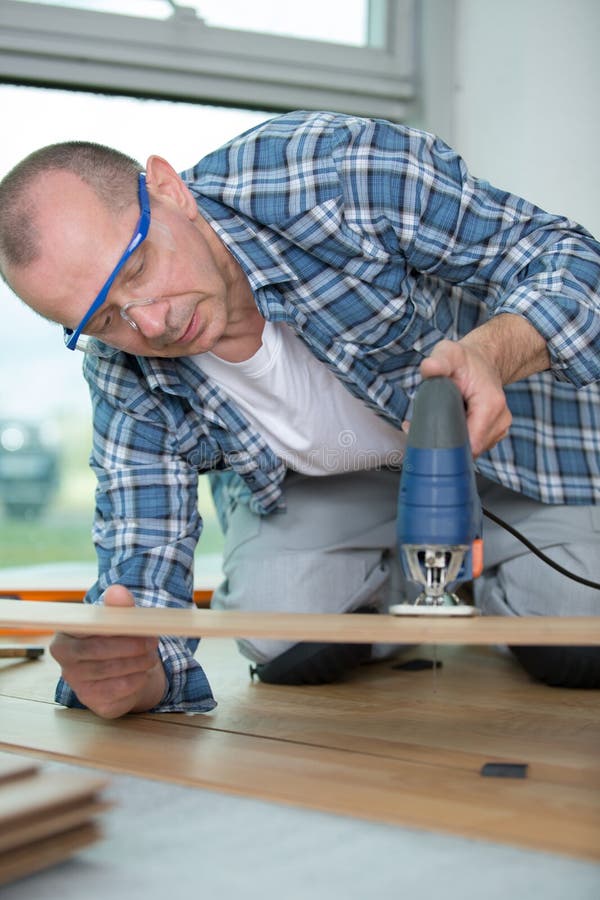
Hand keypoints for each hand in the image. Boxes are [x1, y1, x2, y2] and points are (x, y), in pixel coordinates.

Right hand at [50, 585, 166, 718]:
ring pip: (113, 673)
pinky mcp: (95, 703)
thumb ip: (118, 606)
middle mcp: (66, 665)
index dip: (115, 630)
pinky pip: (121, 691)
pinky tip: (143, 672)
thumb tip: (117, 591)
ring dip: (139, 663)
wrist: (124, 669)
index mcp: (64, 638)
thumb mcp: (118, 619)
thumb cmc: (115, 639)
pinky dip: (138, 679)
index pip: (86, 633)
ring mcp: (79, 687)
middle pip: (100, 654)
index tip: (138, 626)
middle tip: (152, 641)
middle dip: (132, 647)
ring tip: (151, 655)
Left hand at [418, 338, 511, 455]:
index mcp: (491, 404)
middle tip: (422, 430)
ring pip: (471, 451)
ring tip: (435, 425)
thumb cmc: (463, 360)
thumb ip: (439, 361)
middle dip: (446, 445)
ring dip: (451, 444)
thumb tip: (430, 368)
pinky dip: (459, 442)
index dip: (447, 445)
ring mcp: (499, 429)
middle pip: (470, 450)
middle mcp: (500, 420)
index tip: (426, 436)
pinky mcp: (494, 434)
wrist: (482, 362)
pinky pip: (474, 447)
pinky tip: (448, 427)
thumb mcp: (448, 354)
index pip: (471, 443)